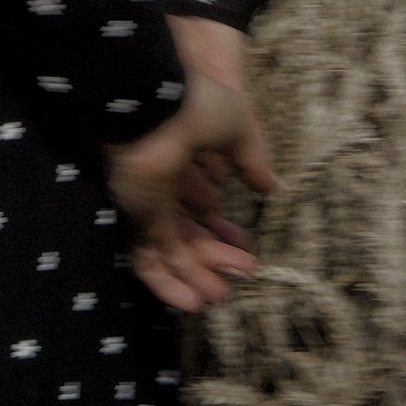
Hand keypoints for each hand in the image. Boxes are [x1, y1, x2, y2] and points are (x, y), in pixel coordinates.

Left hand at [102, 18, 279, 313]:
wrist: (152, 102)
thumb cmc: (193, 102)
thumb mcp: (235, 127)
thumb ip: (250, 160)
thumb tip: (271, 186)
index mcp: (182, 154)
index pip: (199, 200)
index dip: (220, 223)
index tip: (244, 242)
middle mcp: (161, 180)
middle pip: (188, 228)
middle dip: (215, 253)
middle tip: (243, 270)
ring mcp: (145, 199)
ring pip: (172, 248)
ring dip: (196, 275)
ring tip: (220, 296)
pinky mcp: (134, 216)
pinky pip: (148, 257)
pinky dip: (167, 282)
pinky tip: (193, 303)